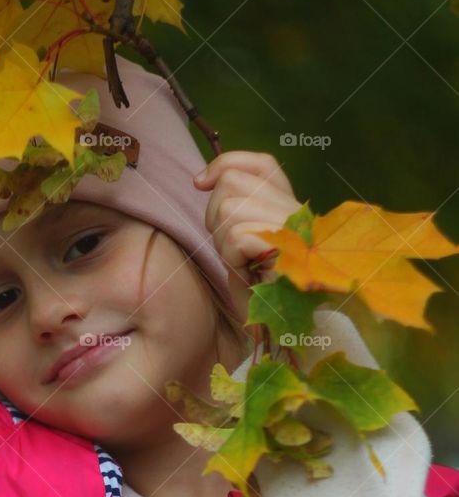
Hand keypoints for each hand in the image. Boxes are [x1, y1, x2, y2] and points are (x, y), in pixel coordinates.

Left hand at [193, 151, 303, 323]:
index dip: (225, 164)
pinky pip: (235, 237)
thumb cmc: (264, 296)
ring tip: (244, 265)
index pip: (261, 163)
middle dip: (215, 216)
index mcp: (290, 208)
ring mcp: (294, 226)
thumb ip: (234, 210)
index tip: (199, 184)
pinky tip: (249, 276)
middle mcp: (297, 211)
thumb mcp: (243, 246)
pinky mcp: (287, 245)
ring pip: (228, 207)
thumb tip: (203, 180)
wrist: (288, 333)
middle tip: (234, 252)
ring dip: (223, 242)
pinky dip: (232, 260)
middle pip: (232, 182)